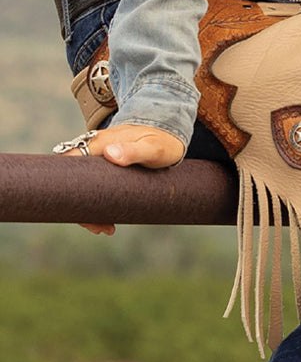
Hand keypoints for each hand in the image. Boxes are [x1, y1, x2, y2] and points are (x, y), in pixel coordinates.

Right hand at [60, 124, 185, 234]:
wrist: (170, 133)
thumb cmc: (162, 141)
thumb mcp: (152, 147)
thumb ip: (133, 150)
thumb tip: (109, 153)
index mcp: (98, 143)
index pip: (69, 166)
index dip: (68, 189)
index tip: (82, 212)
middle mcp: (93, 150)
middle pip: (72, 181)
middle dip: (80, 206)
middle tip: (99, 227)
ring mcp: (99, 159)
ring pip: (83, 186)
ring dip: (90, 208)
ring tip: (107, 228)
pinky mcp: (107, 166)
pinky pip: (94, 186)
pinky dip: (98, 202)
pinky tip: (109, 218)